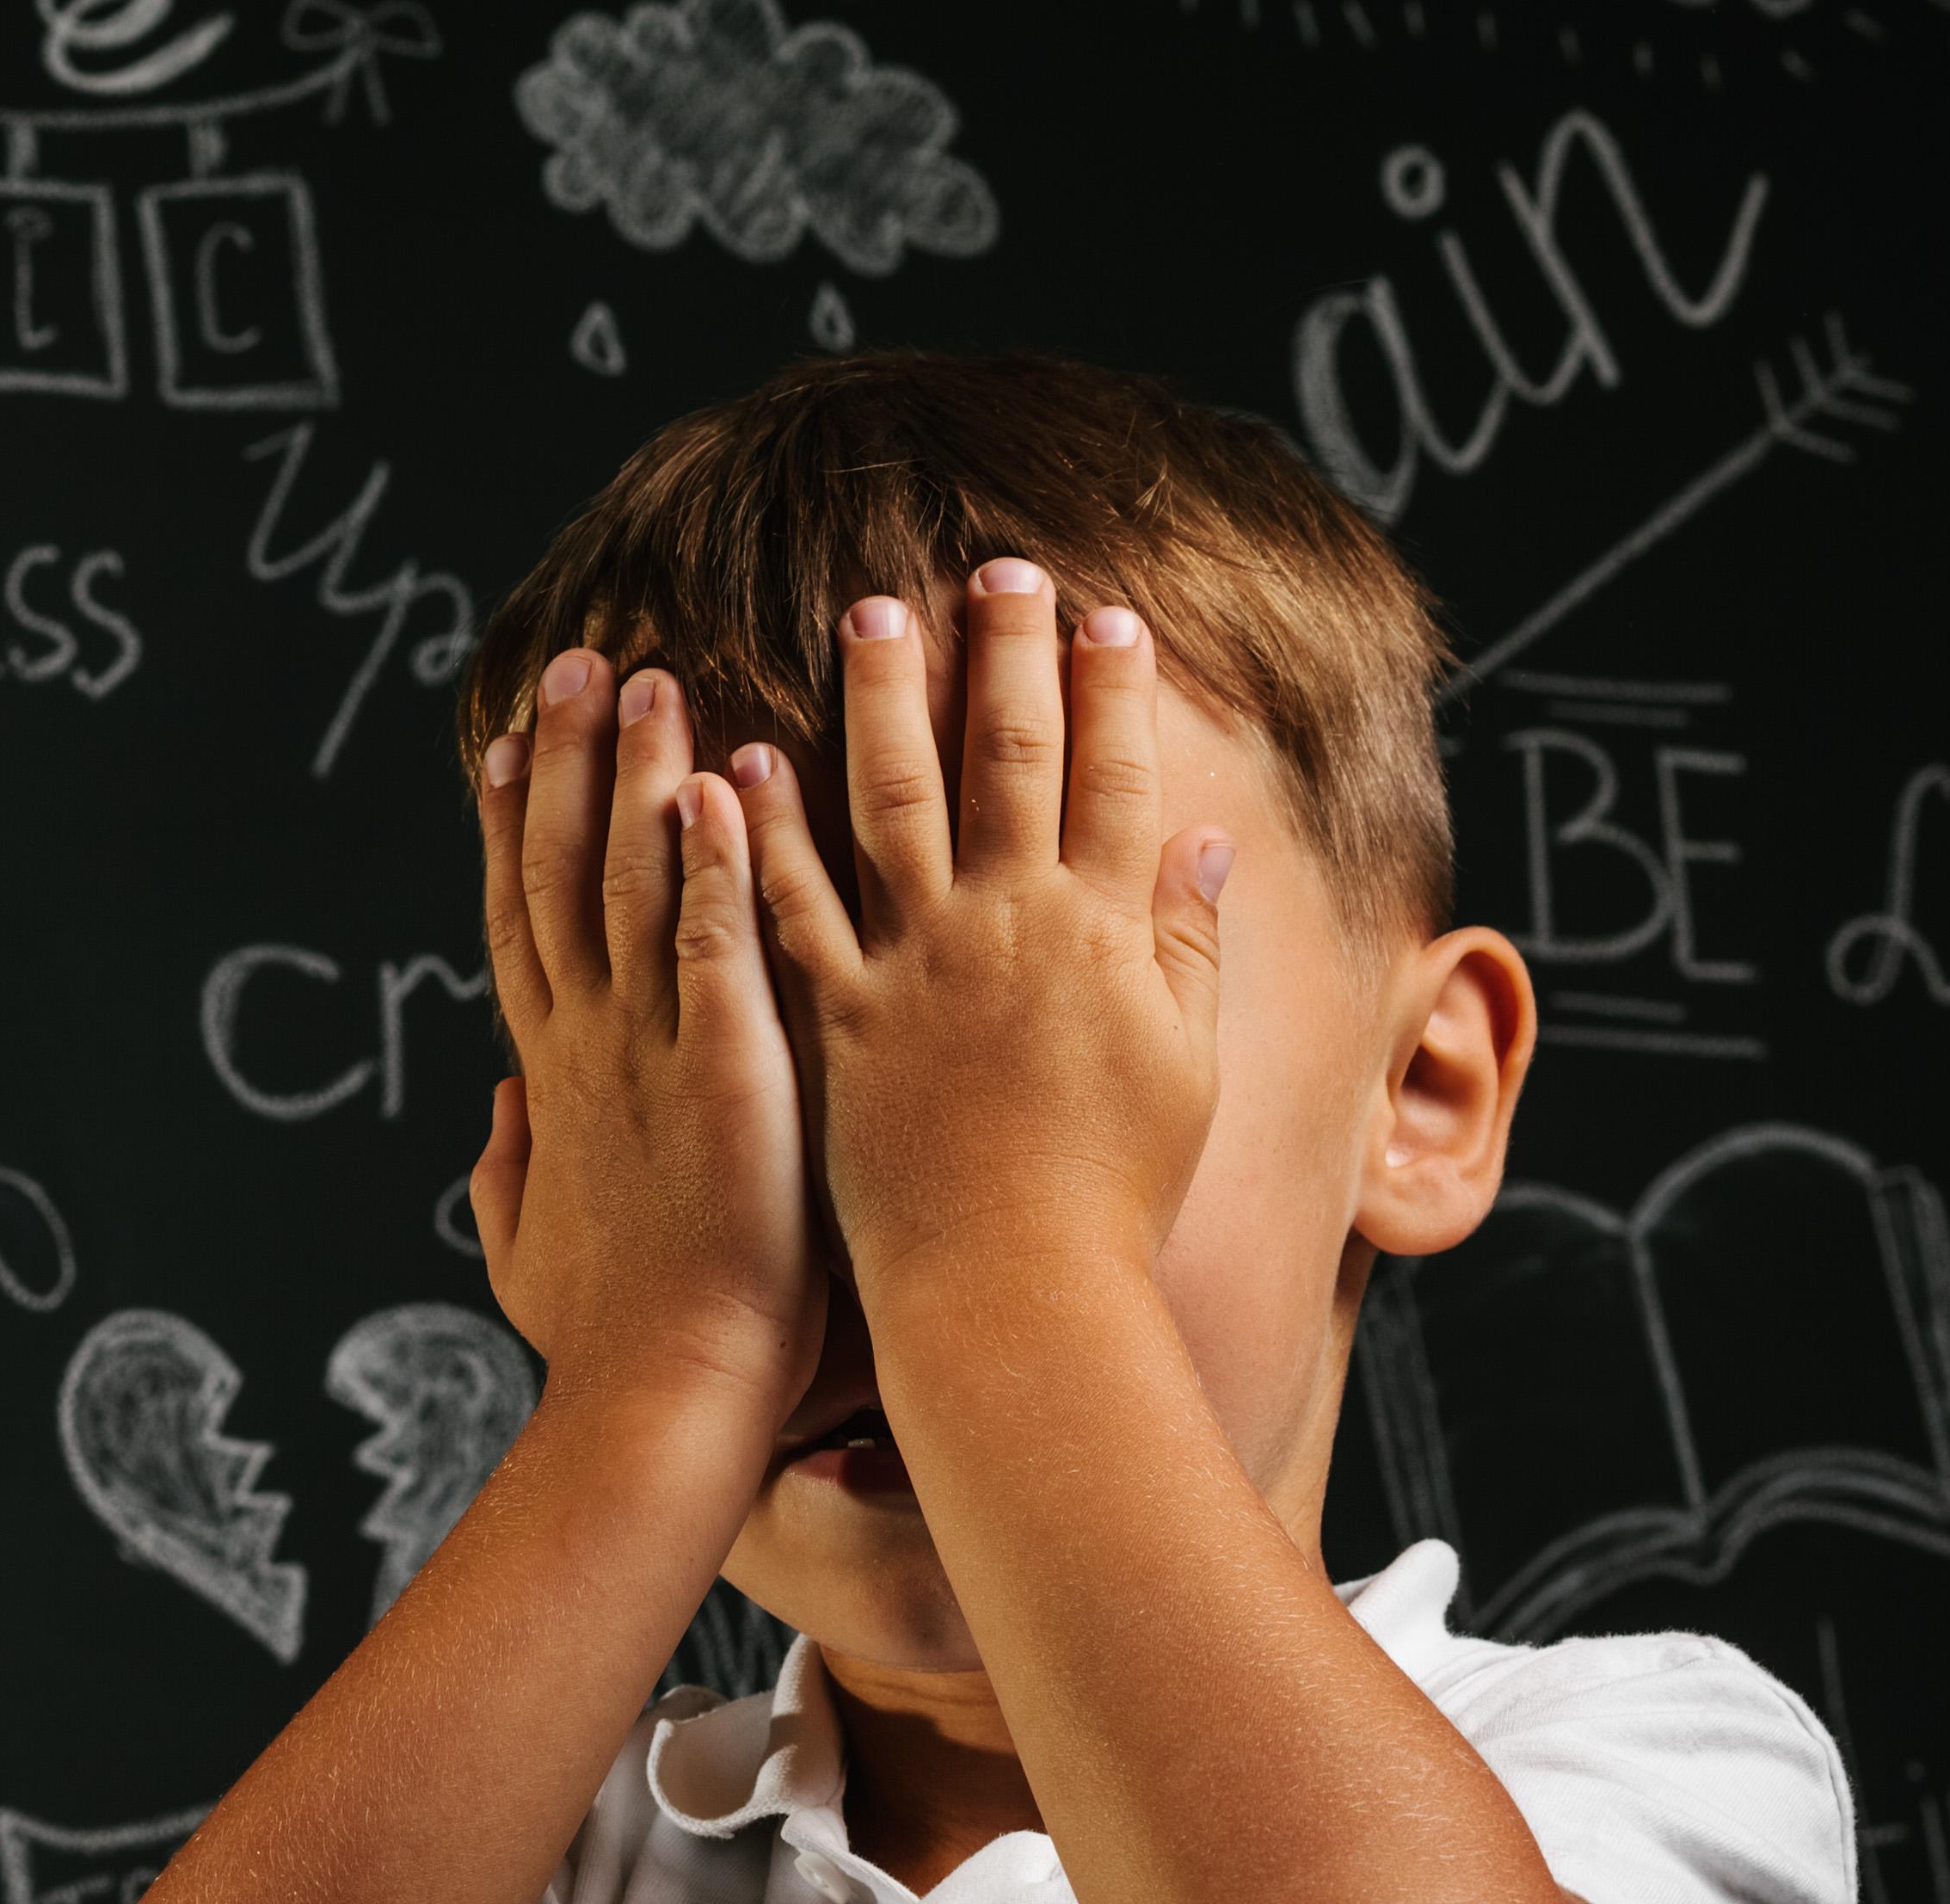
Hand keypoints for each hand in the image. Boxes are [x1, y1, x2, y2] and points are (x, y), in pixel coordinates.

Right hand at [469, 649, 824, 1434]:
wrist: (661, 1400)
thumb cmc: (610, 1347)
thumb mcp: (530, 1254)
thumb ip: (505, 1174)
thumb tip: (493, 1114)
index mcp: (553, 1079)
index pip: (527, 923)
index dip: (515, 830)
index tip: (508, 746)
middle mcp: (587, 1046)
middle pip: (566, 873)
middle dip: (566, 762)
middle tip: (578, 663)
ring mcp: (651, 1052)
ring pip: (636, 885)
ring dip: (638, 777)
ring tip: (648, 679)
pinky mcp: (724, 1071)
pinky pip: (717, 943)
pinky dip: (716, 862)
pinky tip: (724, 782)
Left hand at [736, 566, 1234, 1305]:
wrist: (1017, 1291)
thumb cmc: (1112, 1195)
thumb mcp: (1186, 1067)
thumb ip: (1191, 947)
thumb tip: (1210, 841)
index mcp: (1102, 934)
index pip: (1114, 776)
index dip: (1112, 688)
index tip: (1103, 612)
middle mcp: (1008, 929)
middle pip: (1007, 758)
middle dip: (1002, 651)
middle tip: (988, 565)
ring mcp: (918, 969)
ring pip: (894, 801)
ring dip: (880, 697)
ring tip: (865, 612)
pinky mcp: (841, 1020)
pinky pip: (793, 908)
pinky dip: (766, 832)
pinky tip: (738, 762)